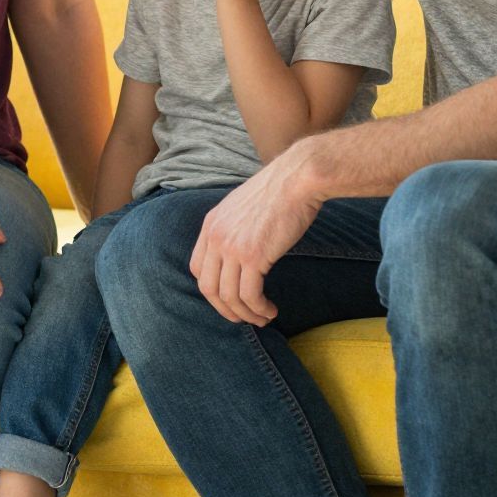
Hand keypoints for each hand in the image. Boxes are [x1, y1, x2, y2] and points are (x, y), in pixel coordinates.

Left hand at [189, 143, 323, 323]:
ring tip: (263, 318)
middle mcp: (216, 236)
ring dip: (245, 314)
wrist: (298, 179)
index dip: (211, 290)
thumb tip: (242, 251)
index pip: (197, 268)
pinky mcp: (253, 256)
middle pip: (208, 287)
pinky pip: (250, 295)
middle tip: (242, 318)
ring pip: (229, 296)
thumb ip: (235, 227)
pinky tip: (270, 310)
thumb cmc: (281, 191)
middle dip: (224, 309)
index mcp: (211, 224)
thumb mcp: (244, 206)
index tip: (229, 298)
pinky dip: (259, 308)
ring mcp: (232, 247)